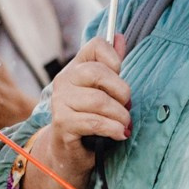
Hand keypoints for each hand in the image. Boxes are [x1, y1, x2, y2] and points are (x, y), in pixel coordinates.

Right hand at [37, 35, 131, 170]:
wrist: (68, 151)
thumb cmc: (89, 116)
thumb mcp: (102, 90)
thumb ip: (111, 65)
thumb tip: (120, 37)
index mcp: (76, 67)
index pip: (96, 45)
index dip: (114, 59)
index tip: (120, 76)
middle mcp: (65, 80)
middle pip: (98, 73)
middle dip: (121, 92)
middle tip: (126, 106)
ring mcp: (61, 101)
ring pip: (99, 101)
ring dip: (120, 116)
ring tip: (124, 124)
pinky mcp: (62, 123)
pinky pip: (95, 122)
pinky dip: (113, 129)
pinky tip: (119, 134)